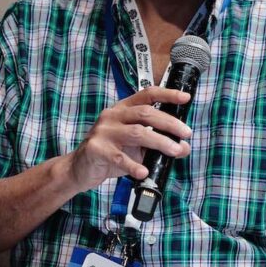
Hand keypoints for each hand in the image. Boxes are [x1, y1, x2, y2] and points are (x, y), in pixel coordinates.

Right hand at [68, 86, 191, 192]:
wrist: (79, 169)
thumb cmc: (110, 154)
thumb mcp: (136, 147)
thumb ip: (158, 144)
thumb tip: (184, 148)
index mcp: (123, 109)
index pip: (147, 95)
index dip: (167, 94)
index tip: (185, 98)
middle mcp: (113, 116)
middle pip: (145, 113)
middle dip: (169, 123)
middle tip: (186, 134)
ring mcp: (103, 131)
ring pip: (136, 133)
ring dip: (159, 142)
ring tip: (175, 151)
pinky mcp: (96, 149)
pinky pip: (119, 157)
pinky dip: (133, 165)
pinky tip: (144, 172)